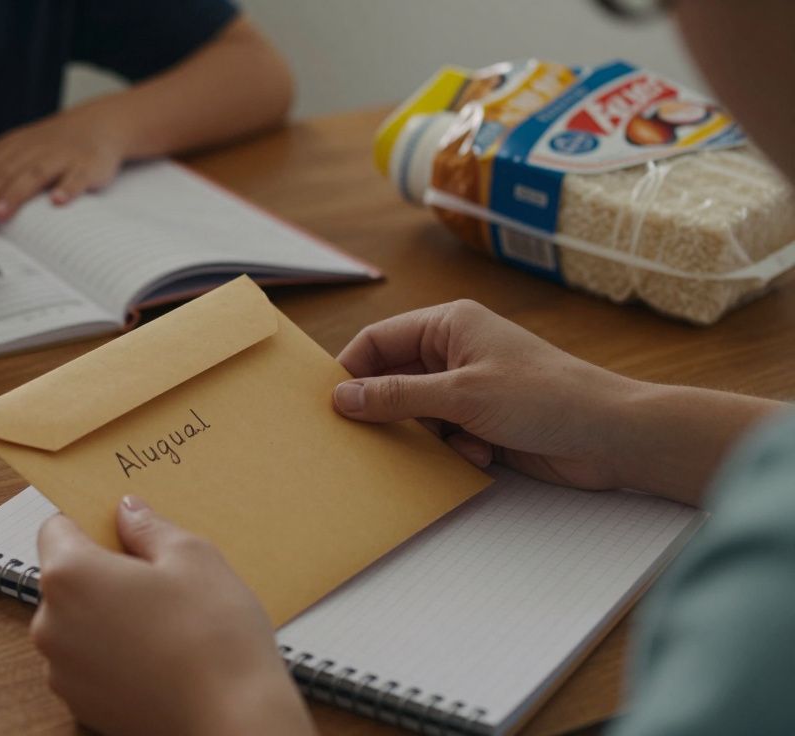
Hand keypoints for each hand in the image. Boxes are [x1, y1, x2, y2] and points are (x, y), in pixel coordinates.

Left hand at [0, 107, 127, 222]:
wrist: (100, 123)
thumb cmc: (55, 141)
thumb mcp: (19, 142)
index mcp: (14, 147)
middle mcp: (34, 150)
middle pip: (4, 174)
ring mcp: (61, 158)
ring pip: (35, 175)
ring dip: (16, 194)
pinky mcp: (87, 165)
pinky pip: (78, 177)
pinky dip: (68, 188)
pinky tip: (58, 202)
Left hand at [32, 496, 314, 735]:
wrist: (233, 720)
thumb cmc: (214, 634)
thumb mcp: (192, 556)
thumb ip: (148, 527)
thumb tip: (127, 512)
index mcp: (69, 575)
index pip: (57, 527)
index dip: (91, 523)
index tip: (124, 529)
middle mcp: (50, 624)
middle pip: (66, 578)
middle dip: (104, 571)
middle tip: (159, 577)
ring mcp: (62, 671)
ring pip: (78, 622)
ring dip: (108, 614)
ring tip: (165, 622)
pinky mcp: (81, 705)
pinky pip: (89, 662)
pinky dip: (114, 653)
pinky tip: (159, 655)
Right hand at [332, 300, 638, 489]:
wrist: (610, 435)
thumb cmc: (545, 397)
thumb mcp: (461, 395)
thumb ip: (397, 396)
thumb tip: (342, 398)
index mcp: (448, 325)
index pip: (378, 341)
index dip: (351, 371)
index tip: (330, 406)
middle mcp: (455, 352)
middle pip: (393, 379)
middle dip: (388, 411)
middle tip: (369, 439)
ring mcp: (469, 388)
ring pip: (416, 414)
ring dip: (427, 436)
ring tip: (451, 445)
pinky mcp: (483, 421)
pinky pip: (442, 436)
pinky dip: (452, 450)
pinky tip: (481, 455)